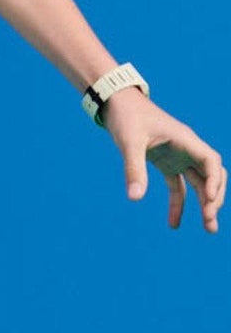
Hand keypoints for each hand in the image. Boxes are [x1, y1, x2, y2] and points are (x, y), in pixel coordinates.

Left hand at [100, 87, 224, 232]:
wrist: (117, 104)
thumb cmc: (126, 117)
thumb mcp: (129, 142)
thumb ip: (134, 169)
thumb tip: (135, 198)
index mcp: (185, 139)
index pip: (210, 161)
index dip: (215, 181)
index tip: (209, 200)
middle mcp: (187, 148)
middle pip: (211, 175)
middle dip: (214, 198)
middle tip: (210, 222)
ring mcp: (179, 156)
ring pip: (199, 183)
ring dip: (205, 204)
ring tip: (209, 229)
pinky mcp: (167, 163)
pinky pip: (179, 186)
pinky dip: (179, 204)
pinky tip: (174, 224)